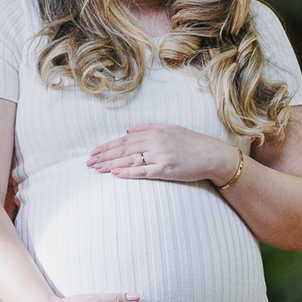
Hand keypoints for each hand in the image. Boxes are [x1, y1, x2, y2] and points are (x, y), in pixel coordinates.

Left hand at [87, 123, 239, 185]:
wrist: (212, 155)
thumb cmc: (192, 143)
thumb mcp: (170, 129)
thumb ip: (148, 128)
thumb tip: (128, 131)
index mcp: (154, 131)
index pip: (124, 139)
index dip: (108, 146)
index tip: (94, 152)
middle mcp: (155, 141)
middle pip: (123, 149)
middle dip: (104, 156)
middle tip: (88, 162)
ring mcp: (160, 155)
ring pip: (130, 160)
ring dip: (111, 164)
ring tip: (96, 169)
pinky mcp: (166, 169)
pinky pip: (143, 171)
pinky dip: (128, 172)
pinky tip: (115, 174)